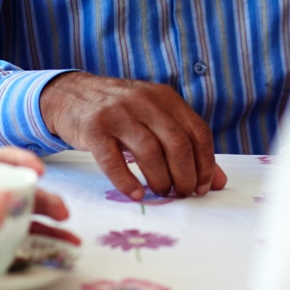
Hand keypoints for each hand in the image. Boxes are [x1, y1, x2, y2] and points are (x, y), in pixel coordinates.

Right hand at [40, 72, 227, 199]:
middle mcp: (143, 102)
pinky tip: (136, 194)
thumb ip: (186, 145)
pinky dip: (127, 183)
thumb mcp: (155, 118)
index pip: (197, 131)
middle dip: (186, 175)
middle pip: (177, 143)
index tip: (203, 186)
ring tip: (162, 192)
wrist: (71, 95)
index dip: (206, 163)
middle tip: (183, 193)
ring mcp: (117, 114)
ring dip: (160, 180)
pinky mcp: (94, 129)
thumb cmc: (121, 112)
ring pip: (149, 152)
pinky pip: (113, 161)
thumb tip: (218, 182)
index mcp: (164, 97)